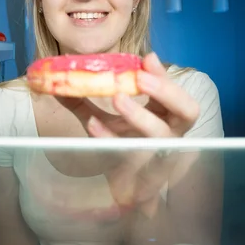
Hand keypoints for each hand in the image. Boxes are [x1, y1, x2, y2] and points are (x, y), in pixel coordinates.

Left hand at [86, 52, 201, 216]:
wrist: (121, 186)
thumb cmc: (118, 144)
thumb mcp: (103, 117)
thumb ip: (84, 98)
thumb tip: (56, 78)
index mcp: (166, 114)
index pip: (176, 90)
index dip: (165, 75)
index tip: (147, 58)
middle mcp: (170, 133)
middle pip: (188, 111)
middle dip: (166, 92)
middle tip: (139, 78)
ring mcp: (159, 155)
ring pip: (162, 136)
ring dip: (141, 115)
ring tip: (118, 98)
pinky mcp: (144, 176)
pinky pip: (131, 156)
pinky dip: (110, 137)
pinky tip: (93, 124)